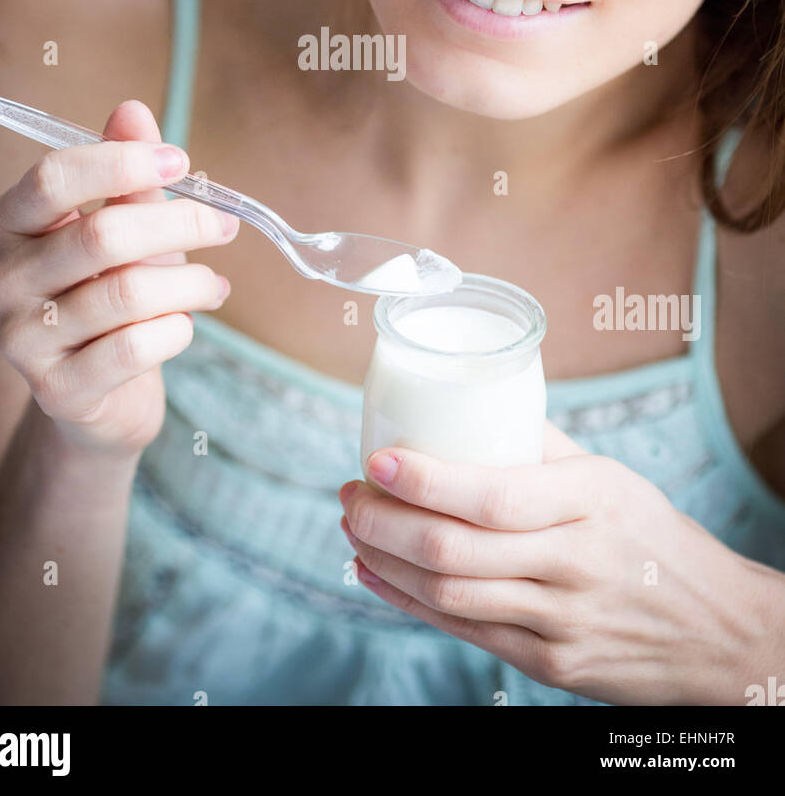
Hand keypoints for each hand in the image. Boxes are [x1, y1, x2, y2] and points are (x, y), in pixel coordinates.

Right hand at [0, 98, 238, 459]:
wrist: (105, 392)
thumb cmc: (114, 291)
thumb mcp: (125, 224)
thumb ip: (128, 171)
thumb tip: (131, 110)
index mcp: (13, 225)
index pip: (52, 179)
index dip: (122, 164)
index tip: (182, 162)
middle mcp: (5, 280)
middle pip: (101, 236)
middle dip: (179, 224)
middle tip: (224, 225)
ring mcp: (24, 340)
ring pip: (128, 294)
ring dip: (192, 283)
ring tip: (215, 285)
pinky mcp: (57, 391)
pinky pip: (136, 346)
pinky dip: (178, 329)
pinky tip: (185, 324)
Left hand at [338, 421, 768, 704]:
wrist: (716, 630)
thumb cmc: (653, 537)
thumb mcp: (611, 478)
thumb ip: (539, 446)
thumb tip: (464, 404)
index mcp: (591, 501)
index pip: (492, 494)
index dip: (424, 480)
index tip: (375, 459)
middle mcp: (574, 563)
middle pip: (455, 550)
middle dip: (384, 522)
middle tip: (350, 494)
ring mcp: (560, 620)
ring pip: (449, 596)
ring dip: (385, 562)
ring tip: (354, 528)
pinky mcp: (550, 662)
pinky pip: (463, 632)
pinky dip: (408, 603)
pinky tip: (376, 576)